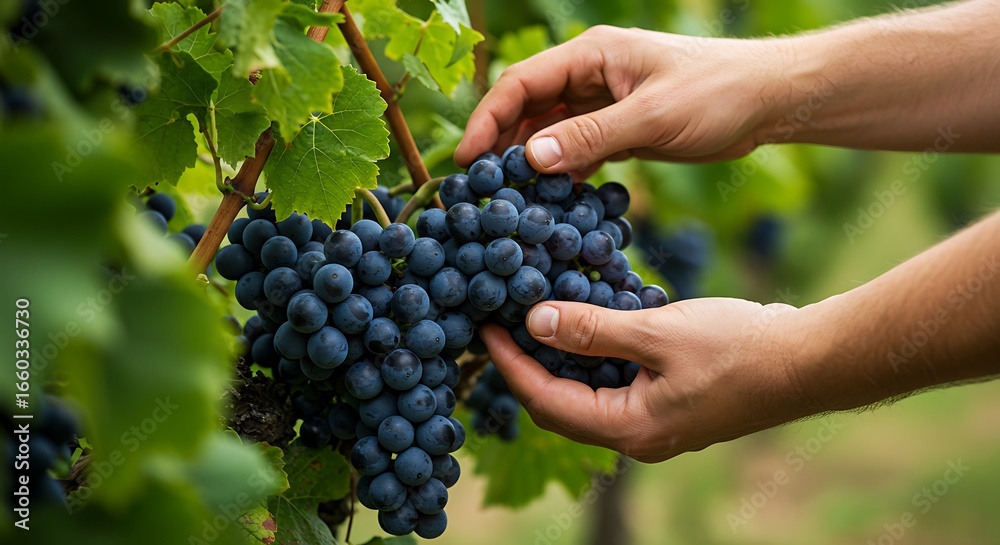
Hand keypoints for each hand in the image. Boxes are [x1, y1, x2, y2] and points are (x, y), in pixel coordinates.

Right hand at [455, 26, 788, 176]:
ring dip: (532, 162)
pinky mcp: (621, 125)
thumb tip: (531, 158)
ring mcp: (605, 100)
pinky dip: (564, 171)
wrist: (769, 101)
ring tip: (512, 199)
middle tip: (482, 187)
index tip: (468, 160)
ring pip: (551, 131)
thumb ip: (591, 137)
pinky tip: (554, 199)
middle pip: (529, 107)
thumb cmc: (716, 94)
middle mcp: (592, 74)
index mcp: (593, 54)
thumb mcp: (651, 117)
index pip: (522, 83)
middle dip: (503, 144)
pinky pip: (578, 148)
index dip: (488, 119)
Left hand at [480, 298, 817, 461]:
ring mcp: (655, 423)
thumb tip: (534, 321)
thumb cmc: (740, 348)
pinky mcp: (670, 404)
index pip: (546, 401)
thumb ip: (594, 329)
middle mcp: (636, 435)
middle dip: (528, 364)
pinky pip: (616, 384)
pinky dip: (596, 355)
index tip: (485, 327)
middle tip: (504, 320)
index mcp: (629, 429)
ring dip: (562, 357)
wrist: (809, 360)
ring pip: (588, 393)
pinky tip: (589, 320)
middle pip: (561, 404)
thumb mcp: (659, 332)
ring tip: (537, 314)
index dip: (510, 364)